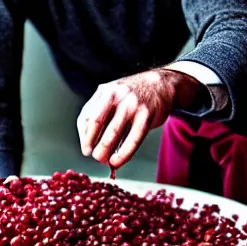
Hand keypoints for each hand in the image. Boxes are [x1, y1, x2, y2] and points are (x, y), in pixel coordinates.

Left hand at [77, 68, 204, 168]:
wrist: (161, 84)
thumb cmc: (132, 95)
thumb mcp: (113, 96)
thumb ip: (101, 114)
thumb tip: (91, 141)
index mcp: (104, 92)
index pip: (87, 116)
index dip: (84, 136)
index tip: (86, 149)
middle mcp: (116, 95)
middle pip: (97, 123)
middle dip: (93, 143)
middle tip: (94, 156)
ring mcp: (131, 104)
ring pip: (114, 131)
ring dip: (105, 150)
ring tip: (105, 161)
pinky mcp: (146, 114)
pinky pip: (133, 138)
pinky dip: (123, 153)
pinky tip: (117, 161)